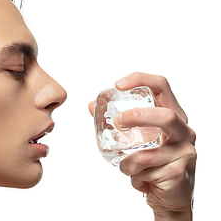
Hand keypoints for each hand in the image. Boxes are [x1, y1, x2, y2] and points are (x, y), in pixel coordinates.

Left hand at [89, 72, 195, 220]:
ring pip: (148, 153)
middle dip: (137, 117)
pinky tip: (139, 179)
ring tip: (125, 167)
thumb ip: (117, 121)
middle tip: (117, 122)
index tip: (118, 84)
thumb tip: (91, 105)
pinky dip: (133, 175)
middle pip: (166, 116)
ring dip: (128, 162)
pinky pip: (145, 172)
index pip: (162, 87)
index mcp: (173, 116)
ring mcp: (184, 152)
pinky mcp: (178, 173)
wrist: (169, 196)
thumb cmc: (152, 163)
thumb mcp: (136, 138)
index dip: (140, 80)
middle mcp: (183, 131)